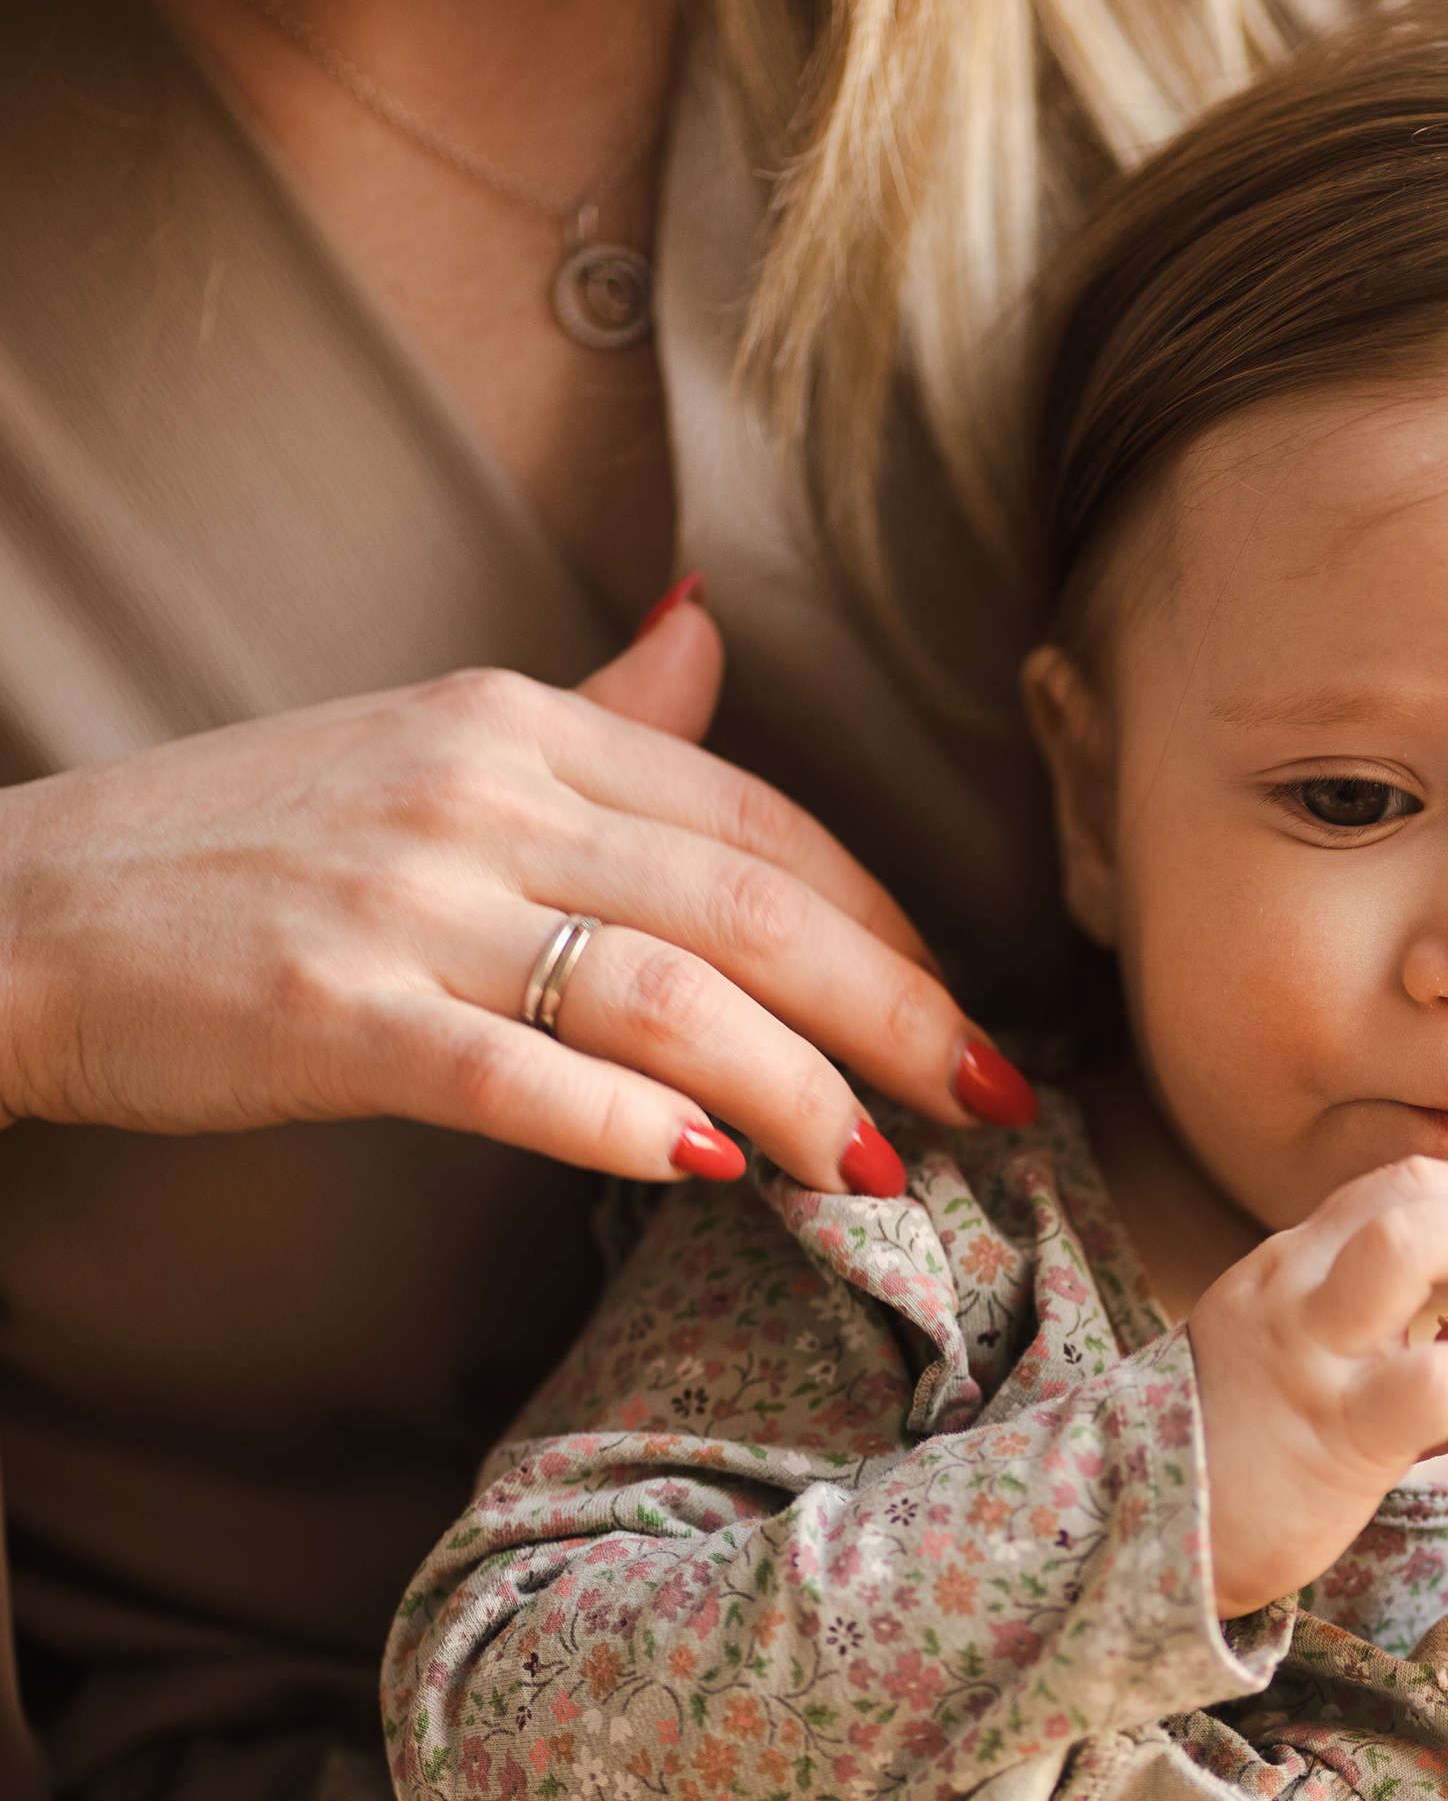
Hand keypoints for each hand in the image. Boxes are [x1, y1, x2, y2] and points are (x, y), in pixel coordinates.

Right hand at [0, 596, 1026, 1188]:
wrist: (14, 913)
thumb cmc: (230, 849)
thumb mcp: (421, 742)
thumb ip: (589, 709)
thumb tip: (709, 630)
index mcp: (514, 721)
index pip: (758, 816)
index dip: (886, 916)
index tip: (969, 1003)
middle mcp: (478, 792)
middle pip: (747, 900)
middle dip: (896, 1007)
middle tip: (996, 1101)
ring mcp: (403, 899)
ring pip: (660, 987)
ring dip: (793, 1083)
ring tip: (880, 1169)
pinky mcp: (330, 1007)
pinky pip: (509, 1070)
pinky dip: (619, 1122)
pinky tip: (711, 1170)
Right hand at [1188, 1158, 1447, 1610]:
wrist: (1137, 1537)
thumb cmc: (1244, 1454)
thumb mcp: (1300, 1357)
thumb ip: (1378, 1326)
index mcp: (1291, 1264)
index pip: (1402, 1180)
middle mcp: (1292, 1288)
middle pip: (1413, 1190)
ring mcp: (1306, 1354)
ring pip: (1409, 1246)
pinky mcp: (1330, 1435)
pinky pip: (1433, 1378)